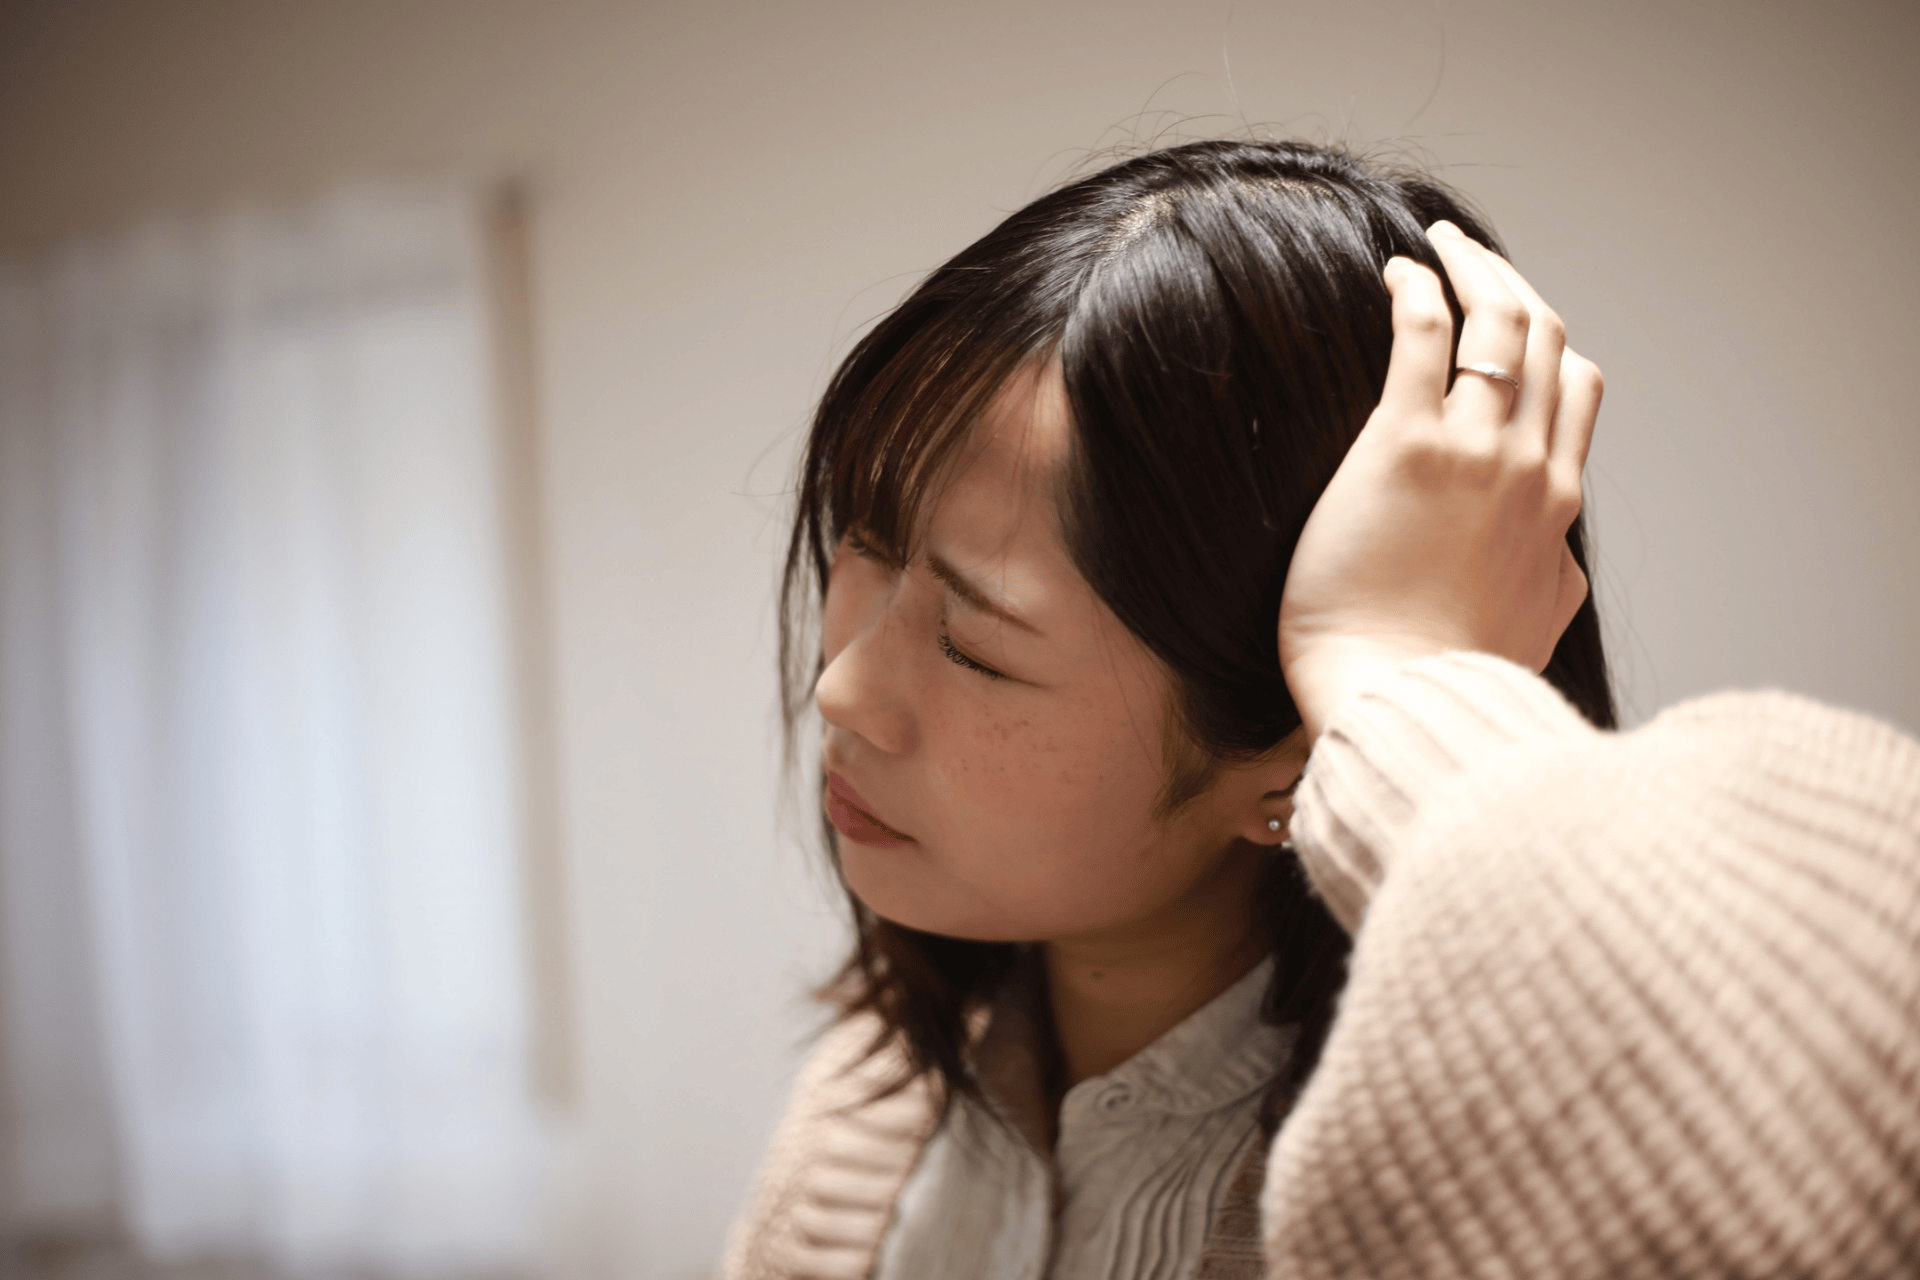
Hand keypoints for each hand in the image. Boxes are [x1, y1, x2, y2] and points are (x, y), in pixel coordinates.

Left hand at [1278, 221, 1601, 742]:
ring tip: (1434, 244)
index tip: (1508, 319)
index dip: (1548, 340)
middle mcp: (1531, 466)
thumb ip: (1551, 579)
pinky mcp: (1405, 447)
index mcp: (1559, 505)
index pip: (1579, 389)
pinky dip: (1417, 289)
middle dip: (1512, 284)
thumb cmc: (1445, 678)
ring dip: (1471, 268)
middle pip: (1548, 337)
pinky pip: (1423, 334)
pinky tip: (1393, 273)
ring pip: (1499, 322)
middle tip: (1467, 255)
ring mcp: (1476, 452)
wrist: (1400, 702)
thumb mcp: (1533, 627)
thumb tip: (1560, 561)